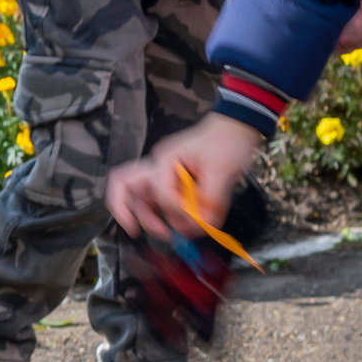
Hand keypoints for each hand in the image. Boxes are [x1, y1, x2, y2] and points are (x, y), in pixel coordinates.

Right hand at [104, 116, 266, 242]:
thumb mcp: (223, 170)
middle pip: (126, 188)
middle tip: (143, 231)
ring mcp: (163, 175)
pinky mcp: (173, 183)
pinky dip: (167, 216)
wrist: (235, 127)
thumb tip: (205, 225)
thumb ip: (212, 200)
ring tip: (170, 234)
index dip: (175, 208)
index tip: (196, 219)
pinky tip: (183, 225)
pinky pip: (160, 203)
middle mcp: (158, 167)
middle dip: (129, 212)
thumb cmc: (227, 142)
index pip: (160, 190)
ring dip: (149, 219)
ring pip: (141, 200)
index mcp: (166, 160)